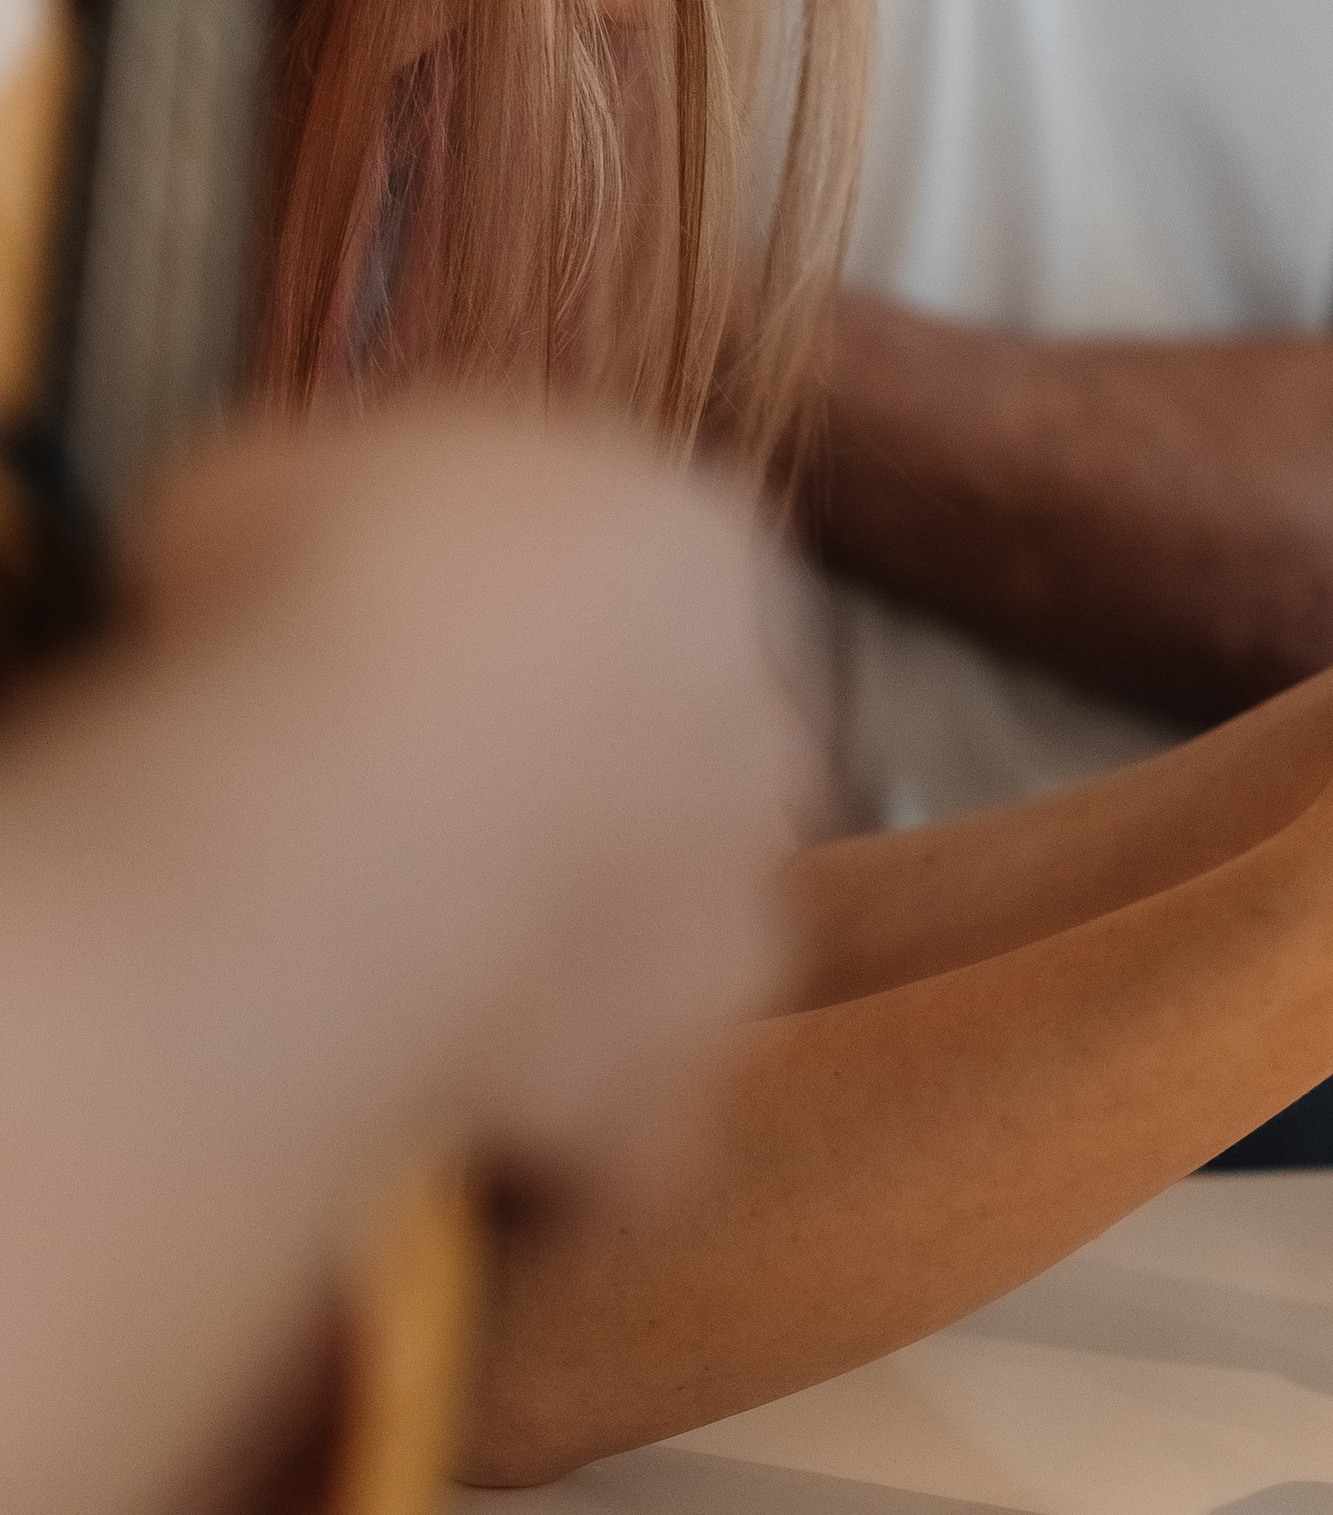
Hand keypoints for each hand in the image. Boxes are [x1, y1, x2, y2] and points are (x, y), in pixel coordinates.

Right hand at [126, 406, 815, 1185]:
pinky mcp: (679, 1080)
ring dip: (598, 963)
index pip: (670, 577)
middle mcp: (760, 722)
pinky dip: (560, 1146)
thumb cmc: (313, 588)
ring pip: (694, 943)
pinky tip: (453, 1129)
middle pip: (707, 755)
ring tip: (446, 979)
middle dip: (608, 788)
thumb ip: (334, 525)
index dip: (560, 628)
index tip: (457, 661)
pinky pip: (633, 1133)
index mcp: (695, 543)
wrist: (340, 797)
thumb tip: (276, 554)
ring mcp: (737, 909)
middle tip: (454, 822)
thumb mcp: (275, 482)